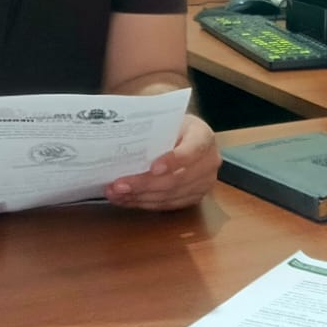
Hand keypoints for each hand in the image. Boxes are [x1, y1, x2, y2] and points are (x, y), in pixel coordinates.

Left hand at [104, 114, 219, 210]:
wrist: (187, 136)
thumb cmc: (173, 126)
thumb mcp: (168, 121)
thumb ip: (154, 133)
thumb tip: (122, 143)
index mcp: (204, 137)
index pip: (192, 151)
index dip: (173, 161)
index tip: (153, 168)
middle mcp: (209, 162)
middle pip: (177, 179)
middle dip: (144, 184)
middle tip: (119, 185)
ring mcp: (204, 183)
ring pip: (170, 196)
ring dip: (140, 197)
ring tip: (116, 194)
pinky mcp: (195, 197)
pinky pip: (168, 205)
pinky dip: (145, 204)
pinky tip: (127, 199)